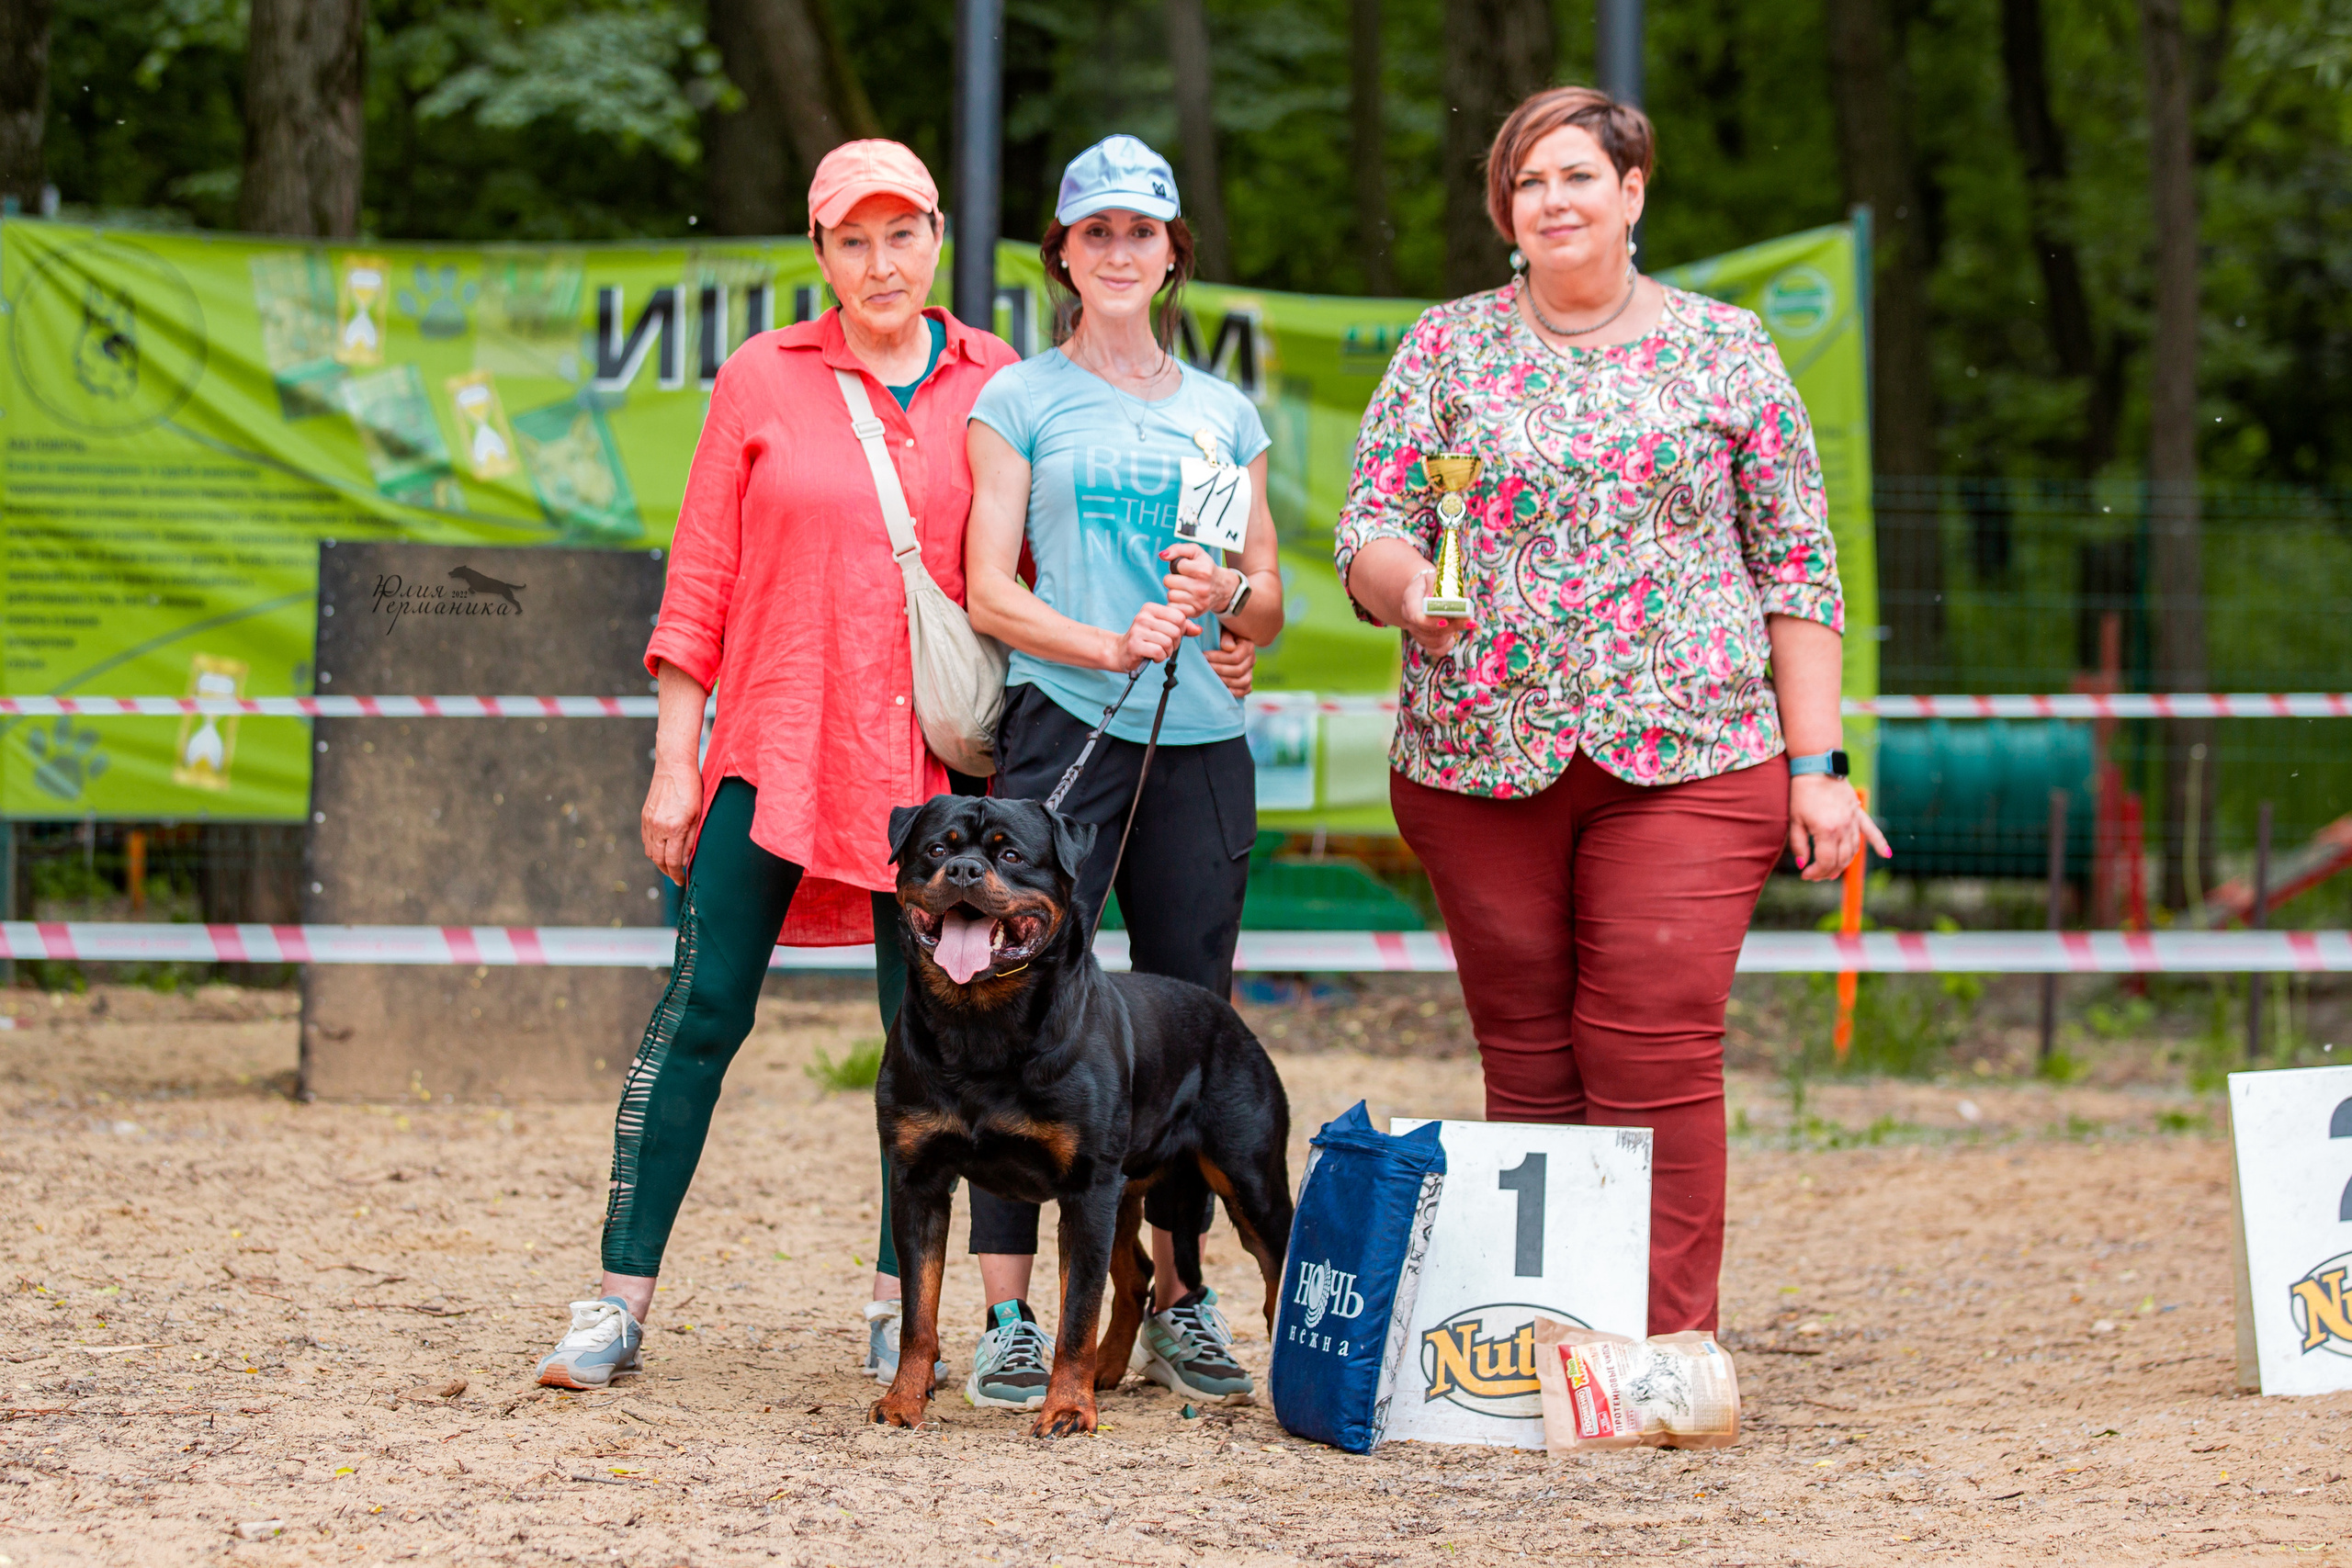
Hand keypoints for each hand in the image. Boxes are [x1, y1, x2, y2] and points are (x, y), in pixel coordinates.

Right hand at [641, 757, 703, 885]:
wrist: (674, 766)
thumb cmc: (692, 789)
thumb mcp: (698, 815)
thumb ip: (691, 839)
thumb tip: (686, 860)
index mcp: (674, 828)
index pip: (673, 861)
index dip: (676, 875)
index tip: (681, 882)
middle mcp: (659, 827)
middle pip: (659, 860)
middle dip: (667, 871)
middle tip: (676, 877)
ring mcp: (649, 822)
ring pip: (650, 852)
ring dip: (659, 862)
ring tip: (670, 865)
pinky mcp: (645, 816)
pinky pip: (646, 840)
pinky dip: (653, 849)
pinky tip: (661, 849)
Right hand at [1113, 601, 1197, 668]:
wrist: (1121, 652)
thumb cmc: (1146, 640)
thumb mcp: (1164, 629)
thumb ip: (1182, 627)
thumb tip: (1198, 630)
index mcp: (1150, 608)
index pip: (1179, 617)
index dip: (1180, 630)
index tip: (1170, 636)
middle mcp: (1143, 616)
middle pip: (1175, 630)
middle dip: (1174, 643)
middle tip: (1164, 646)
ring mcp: (1137, 630)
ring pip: (1168, 642)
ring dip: (1166, 652)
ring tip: (1157, 651)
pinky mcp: (1134, 645)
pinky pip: (1159, 652)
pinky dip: (1159, 658)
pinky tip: (1152, 656)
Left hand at [1159, 543, 1231, 618]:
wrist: (1222, 588)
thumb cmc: (1206, 568)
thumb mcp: (1196, 552)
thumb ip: (1177, 549)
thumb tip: (1162, 555)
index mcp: (1203, 571)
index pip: (1177, 566)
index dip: (1179, 566)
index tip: (1187, 568)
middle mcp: (1202, 587)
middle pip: (1169, 581)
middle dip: (1173, 579)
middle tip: (1183, 579)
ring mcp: (1199, 602)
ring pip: (1170, 595)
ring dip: (1174, 591)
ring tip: (1183, 589)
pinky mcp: (1195, 612)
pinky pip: (1173, 608)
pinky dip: (1176, 603)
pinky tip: (1183, 598)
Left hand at [1204, 627, 1255, 697]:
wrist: (1227, 641)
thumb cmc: (1222, 635)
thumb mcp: (1224, 630)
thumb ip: (1226, 637)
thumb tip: (1229, 648)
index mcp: (1247, 646)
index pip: (1235, 657)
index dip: (1218, 658)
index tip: (1204, 655)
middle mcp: (1252, 659)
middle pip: (1238, 670)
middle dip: (1219, 669)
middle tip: (1205, 666)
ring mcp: (1250, 671)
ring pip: (1243, 681)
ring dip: (1225, 681)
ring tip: (1211, 677)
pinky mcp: (1247, 680)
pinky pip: (1246, 689)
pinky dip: (1237, 692)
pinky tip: (1225, 690)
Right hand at [1398, 563, 1474, 657]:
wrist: (1420, 591)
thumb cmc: (1430, 583)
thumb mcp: (1434, 578)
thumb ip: (1442, 588)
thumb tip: (1455, 601)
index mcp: (1410, 602)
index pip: (1416, 616)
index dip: (1430, 621)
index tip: (1445, 621)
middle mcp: (1410, 620)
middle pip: (1430, 631)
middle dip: (1452, 626)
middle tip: (1470, 621)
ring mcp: (1417, 632)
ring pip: (1435, 642)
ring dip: (1451, 633)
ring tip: (1463, 621)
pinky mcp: (1425, 640)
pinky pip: (1436, 650)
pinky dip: (1446, 645)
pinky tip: (1453, 637)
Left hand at [1787, 774, 1892, 881]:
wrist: (1818, 767)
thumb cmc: (1802, 793)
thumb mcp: (1795, 820)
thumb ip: (1799, 844)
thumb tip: (1802, 864)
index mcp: (1826, 831)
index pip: (1826, 861)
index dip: (1816, 872)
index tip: (1805, 875)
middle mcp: (1844, 828)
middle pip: (1841, 859)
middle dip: (1828, 871)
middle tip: (1816, 876)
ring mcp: (1853, 820)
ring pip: (1854, 850)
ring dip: (1845, 864)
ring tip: (1833, 872)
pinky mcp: (1858, 813)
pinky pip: (1871, 830)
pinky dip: (1879, 843)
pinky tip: (1886, 854)